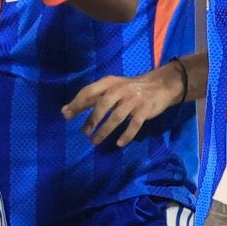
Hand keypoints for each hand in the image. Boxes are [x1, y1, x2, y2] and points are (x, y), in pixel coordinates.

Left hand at [62, 62, 184, 147]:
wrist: (160, 84)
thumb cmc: (129, 89)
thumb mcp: (110, 89)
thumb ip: (90, 99)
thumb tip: (66, 111)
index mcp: (109, 82)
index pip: (90, 91)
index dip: (78, 103)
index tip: (68, 116)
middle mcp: (121, 89)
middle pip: (103, 104)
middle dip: (92, 119)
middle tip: (85, 133)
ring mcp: (134, 100)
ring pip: (117, 116)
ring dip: (105, 130)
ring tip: (95, 141)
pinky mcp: (145, 110)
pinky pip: (135, 124)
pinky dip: (127, 135)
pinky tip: (119, 143)